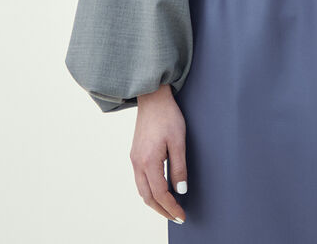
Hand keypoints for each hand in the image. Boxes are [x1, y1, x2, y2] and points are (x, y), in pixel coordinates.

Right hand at [130, 84, 187, 223]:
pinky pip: (140, 180)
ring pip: (142, 190)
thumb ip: (179, 167)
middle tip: (176, 216)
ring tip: (169, 208)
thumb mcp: (179, 141)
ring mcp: (134, 159)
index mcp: (149, 161)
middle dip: (162, 210)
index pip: (160, 193)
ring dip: (154, 202)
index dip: (171, 207)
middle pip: (147, 197)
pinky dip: (149, 191)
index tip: (182, 215)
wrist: (152, 98)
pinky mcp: (135, 154)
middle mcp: (138, 163)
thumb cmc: (168, 116)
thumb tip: (181, 191)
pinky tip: (159, 191)